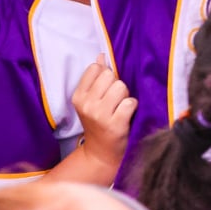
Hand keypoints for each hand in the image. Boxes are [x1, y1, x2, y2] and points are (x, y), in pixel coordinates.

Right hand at [72, 56, 136, 175]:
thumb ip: (96, 77)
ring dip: (125, 96)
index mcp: (78, 96)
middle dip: (116, 86)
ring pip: (121, 87)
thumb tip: (101, 55)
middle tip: (115, 101)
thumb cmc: (99, 122)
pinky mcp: (115, 125)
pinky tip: (126, 116)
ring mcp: (100, 115)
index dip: (106, 76)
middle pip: (110, 76)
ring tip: (120, 108)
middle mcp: (87, 105)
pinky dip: (132, 107)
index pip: (96, 68)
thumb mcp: (91, 100)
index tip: (105, 90)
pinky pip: (130, 102)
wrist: (101, 154)